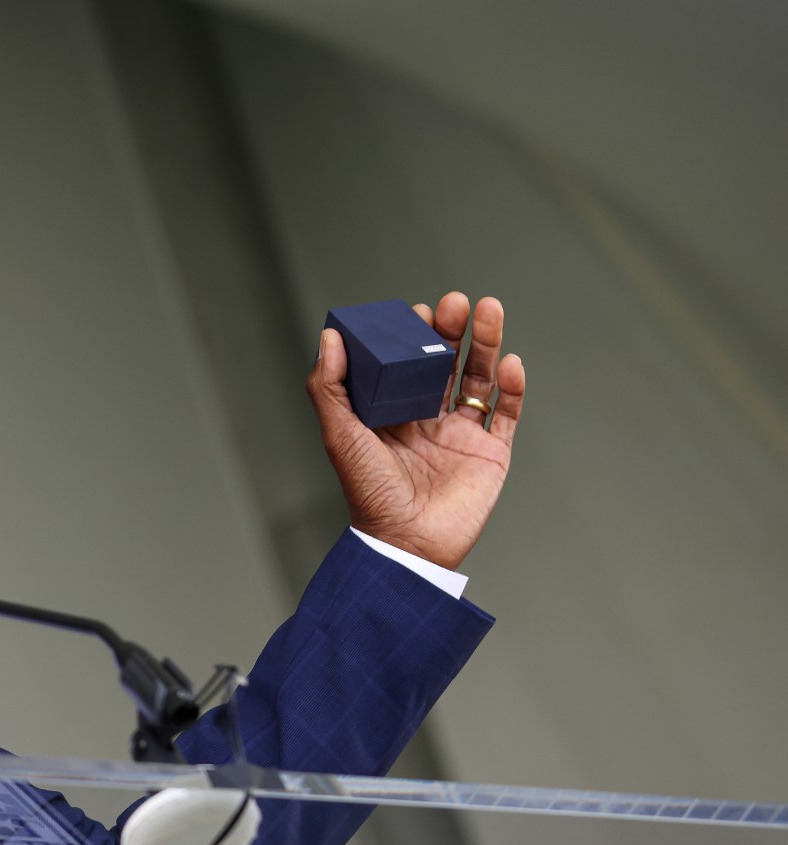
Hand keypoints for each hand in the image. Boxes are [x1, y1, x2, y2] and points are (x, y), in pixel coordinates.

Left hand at [306, 293, 526, 570]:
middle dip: (452, 330)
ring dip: (487, 344)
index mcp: (391, 413)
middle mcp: (427, 419)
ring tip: (488, 309)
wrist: (408, 542)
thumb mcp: (340, 435)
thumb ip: (330, 387)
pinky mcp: (491, 454)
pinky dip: (514, 387)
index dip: (413, 335)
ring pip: (480, 379)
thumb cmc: (369, 493)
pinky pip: (507, 414)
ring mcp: (461, 435)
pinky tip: (511, 362)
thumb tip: (330, 337)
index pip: (406, 362)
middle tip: (455, 302)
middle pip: (446, 363)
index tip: (417, 311)